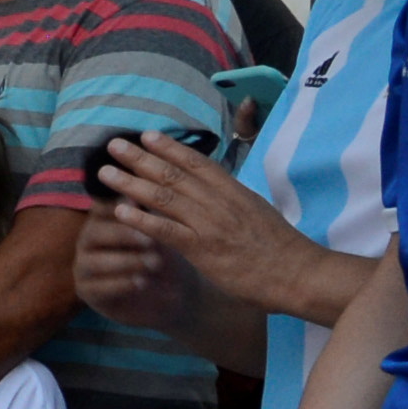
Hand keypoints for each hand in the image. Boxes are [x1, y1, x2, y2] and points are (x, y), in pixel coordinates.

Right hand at [73, 195, 210, 342]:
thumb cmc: (164, 254)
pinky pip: (97, 287)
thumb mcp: (160, 231)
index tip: (139, 206)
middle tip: (150, 240)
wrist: (172, 294)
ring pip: (94, 261)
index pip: (101, 208)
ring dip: (126, 261)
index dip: (118, 206)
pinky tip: (142, 282)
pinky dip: (121, 284)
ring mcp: (84, 267)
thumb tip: (146, 188)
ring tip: (154, 263)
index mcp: (103, 221)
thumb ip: (149, 213)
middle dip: (122, 235)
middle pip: (94, 233)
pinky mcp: (87, 292)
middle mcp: (88, 241)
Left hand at [95, 130, 322, 322]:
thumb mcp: (258, 214)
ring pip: (165, 197)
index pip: (198, 163)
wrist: (301, 273)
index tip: (149, 135)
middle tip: (114, 144)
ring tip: (106, 172)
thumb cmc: (282, 250)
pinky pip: (166, 230)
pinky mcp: (204, 249)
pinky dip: (141, 219)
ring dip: (132, 182)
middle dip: (142, 157)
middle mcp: (220, 202)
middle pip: (174, 174)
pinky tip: (119, 211)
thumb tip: (217, 192)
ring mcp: (211, 224)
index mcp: (235, 192)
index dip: (171, 148)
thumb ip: (234, 202)